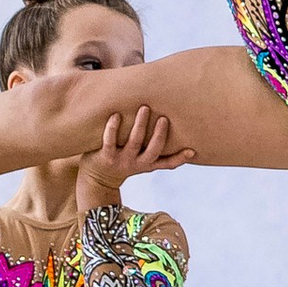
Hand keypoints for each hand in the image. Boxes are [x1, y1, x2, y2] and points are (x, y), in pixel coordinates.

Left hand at [76, 107, 193, 207]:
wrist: (96, 178)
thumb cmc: (121, 161)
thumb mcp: (139, 160)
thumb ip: (151, 148)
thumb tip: (169, 124)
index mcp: (147, 164)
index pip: (167, 163)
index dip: (179, 158)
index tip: (192, 151)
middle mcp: (136, 163)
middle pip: (153, 150)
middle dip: (160, 134)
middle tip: (163, 117)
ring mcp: (121, 160)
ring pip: (134, 142)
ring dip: (140, 125)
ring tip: (144, 108)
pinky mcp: (105, 156)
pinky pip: (109, 141)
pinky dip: (113, 127)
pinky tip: (116, 114)